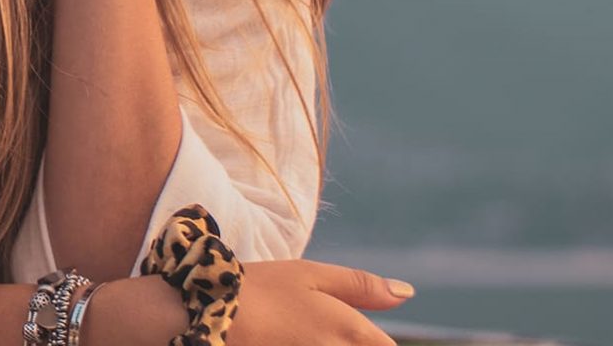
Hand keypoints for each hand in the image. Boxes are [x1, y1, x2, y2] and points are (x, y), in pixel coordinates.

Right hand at [224, 259, 413, 345]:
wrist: (204, 314)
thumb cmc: (259, 289)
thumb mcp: (309, 275)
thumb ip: (362, 286)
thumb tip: (408, 293)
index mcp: (352, 333)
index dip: (375, 343)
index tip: (344, 331)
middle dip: (349, 342)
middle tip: (308, 327)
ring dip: (326, 345)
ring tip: (295, 334)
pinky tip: (285, 342)